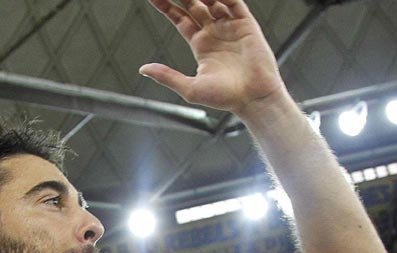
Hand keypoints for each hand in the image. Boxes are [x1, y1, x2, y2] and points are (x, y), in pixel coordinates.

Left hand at [140, 0, 285, 115]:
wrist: (253, 99)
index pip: (180, 18)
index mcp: (201, 45)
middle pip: (194, 5)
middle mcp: (214, 33)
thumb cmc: (225, 98)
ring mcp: (230, 27)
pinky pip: (234, 3)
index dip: (167, 6)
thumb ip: (166, 76)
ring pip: (212, 0)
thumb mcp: (190, 88)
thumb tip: (142, 69)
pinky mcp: (246, 25)